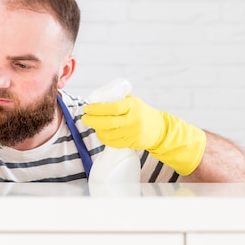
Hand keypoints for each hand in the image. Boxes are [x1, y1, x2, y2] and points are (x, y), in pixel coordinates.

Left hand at [81, 95, 205, 174]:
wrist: (159, 128)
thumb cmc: (141, 112)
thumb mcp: (132, 102)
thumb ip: (116, 101)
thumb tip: (94, 102)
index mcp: (132, 106)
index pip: (112, 108)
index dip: (97, 109)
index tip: (87, 108)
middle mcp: (134, 120)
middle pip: (108, 123)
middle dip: (92, 121)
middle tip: (84, 118)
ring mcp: (133, 133)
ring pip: (109, 134)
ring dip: (97, 130)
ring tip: (92, 125)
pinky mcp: (132, 143)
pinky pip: (113, 143)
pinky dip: (104, 138)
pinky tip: (100, 133)